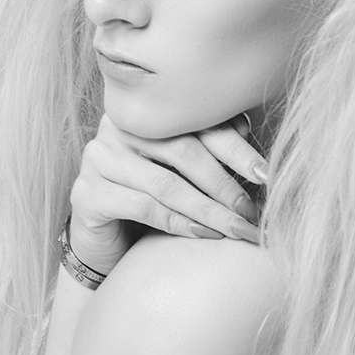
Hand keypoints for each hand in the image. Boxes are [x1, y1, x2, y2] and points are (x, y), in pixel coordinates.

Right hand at [68, 113, 267, 274]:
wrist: (106, 243)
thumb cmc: (153, 203)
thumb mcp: (186, 175)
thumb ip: (212, 154)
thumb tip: (254, 146)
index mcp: (145, 112)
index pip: (197, 123)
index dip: (236, 148)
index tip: (267, 175)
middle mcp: (117, 127)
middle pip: (183, 150)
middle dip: (225, 184)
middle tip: (251, 211)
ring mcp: (98, 159)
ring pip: (166, 183)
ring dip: (209, 210)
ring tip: (237, 229)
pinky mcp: (87, 194)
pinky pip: (143, 207)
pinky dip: (180, 223)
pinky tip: (205, 235)